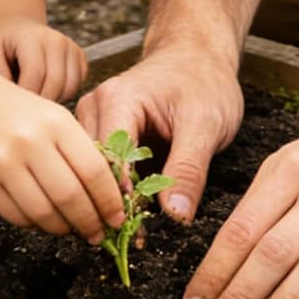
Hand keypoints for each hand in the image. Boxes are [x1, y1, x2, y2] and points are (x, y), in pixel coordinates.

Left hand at [0, 14, 86, 101]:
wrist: (16, 25)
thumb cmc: (0, 41)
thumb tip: (8, 99)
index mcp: (31, 37)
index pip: (35, 73)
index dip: (26, 95)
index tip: (14, 107)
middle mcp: (55, 40)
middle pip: (55, 82)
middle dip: (40, 102)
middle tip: (24, 109)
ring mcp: (70, 46)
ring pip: (70, 86)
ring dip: (53, 99)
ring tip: (34, 97)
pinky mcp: (79, 55)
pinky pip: (78, 84)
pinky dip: (65, 93)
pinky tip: (47, 89)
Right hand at [0, 70, 124, 238]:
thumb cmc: (20, 112)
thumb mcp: (55, 118)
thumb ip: (79, 153)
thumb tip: (105, 199)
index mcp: (56, 122)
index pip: (93, 170)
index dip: (109, 201)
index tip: (117, 217)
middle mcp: (30, 141)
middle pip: (70, 197)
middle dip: (90, 222)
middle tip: (98, 234)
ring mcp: (2, 162)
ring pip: (43, 213)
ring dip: (63, 228)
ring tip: (71, 227)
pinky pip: (17, 217)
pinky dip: (36, 224)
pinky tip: (44, 218)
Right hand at [76, 42, 243, 222]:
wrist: (199, 57)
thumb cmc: (204, 81)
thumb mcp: (205, 125)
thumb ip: (188, 169)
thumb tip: (175, 216)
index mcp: (117, 100)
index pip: (107, 160)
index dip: (119, 198)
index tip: (134, 231)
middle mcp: (96, 107)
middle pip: (93, 168)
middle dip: (111, 205)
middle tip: (131, 240)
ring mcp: (95, 119)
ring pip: (92, 171)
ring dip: (110, 201)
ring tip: (130, 231)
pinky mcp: (103, 132)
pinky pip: (102, 167)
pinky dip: (116, 191)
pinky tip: (130, 213)